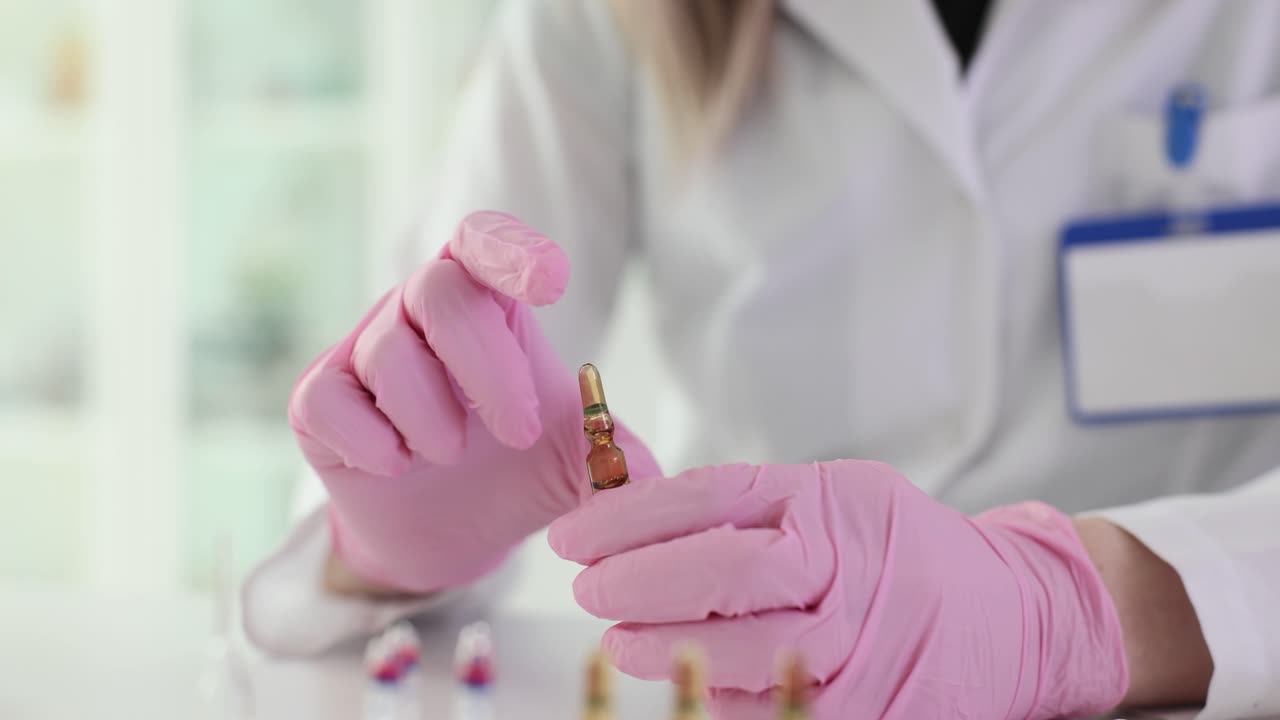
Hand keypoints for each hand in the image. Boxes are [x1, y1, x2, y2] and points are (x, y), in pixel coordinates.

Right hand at [289, 211, 658, 593]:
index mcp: (488, 303)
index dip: (508, 249)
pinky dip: (371, 441)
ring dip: (431, 415)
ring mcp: (364, 352)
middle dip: (485, 366)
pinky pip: (329, 400)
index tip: (548, 281)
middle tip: (518, 434)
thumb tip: (655, 485)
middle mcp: (420, 311)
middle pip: (438, 290)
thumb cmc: (517, 470)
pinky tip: (398, 467)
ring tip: (451, 456)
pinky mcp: (318, 401)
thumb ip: (615, 461)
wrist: (452, 534)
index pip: (484, 243)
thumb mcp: (577, 463)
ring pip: (387, 350)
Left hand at [549, 461, 1127, 718]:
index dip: (627, 519)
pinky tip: (682, 682)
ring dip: (661, 648)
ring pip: (737, 651)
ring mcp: (857, 644)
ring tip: (619, 641)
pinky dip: (713, 696)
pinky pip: (770, 707)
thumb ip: (751, 505)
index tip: (576, 535)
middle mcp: (847, 567)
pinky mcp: (865, 708)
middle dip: (635, 582)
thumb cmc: (908, 550)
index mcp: (830, 501)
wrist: (1017, 615)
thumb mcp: (838, 496)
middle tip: (589, 589)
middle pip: (718, 571)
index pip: (708, 499)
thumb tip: (635, 520)